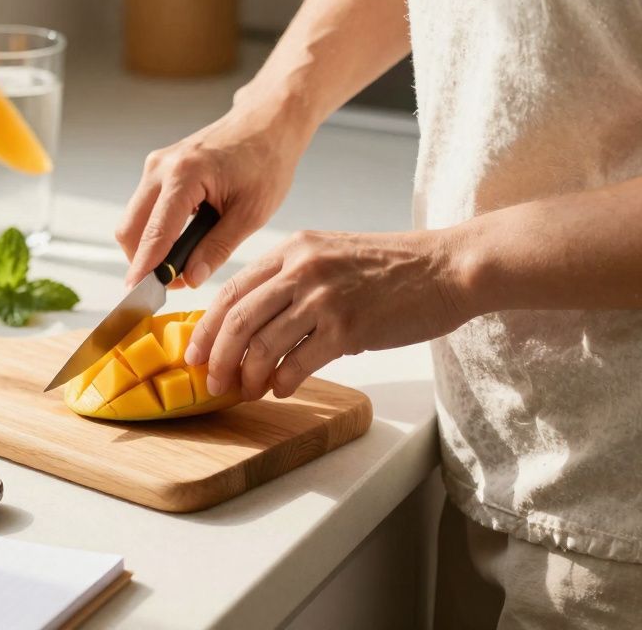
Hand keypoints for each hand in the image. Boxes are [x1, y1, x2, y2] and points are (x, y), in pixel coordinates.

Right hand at [117, 92, 313, 289]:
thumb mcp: (251, 212)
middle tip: (172, 283)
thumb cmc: (266, 160)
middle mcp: (161, 167)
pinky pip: (144, 208)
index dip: (144, 268)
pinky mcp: (158, 169)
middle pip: (130, 229)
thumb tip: (191, 278)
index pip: (154, 233)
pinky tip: (182, 240)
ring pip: (133, 220)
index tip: (137, 295)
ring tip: (183, 262)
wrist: (267, 122)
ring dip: (149, 247)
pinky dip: (155, 230)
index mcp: (185, 175)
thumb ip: (218, 248)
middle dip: (143, 261)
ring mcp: (155, 166)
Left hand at [184, 229, 474, 399]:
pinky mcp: (348, 327)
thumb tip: (252, 325)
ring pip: (262, 344)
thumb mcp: (328, 256)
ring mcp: (324, 298)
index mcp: (292, 249)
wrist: (447, 267)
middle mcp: (302, 269)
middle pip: (237, 319)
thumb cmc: (392, 267)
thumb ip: (290, 280)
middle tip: (211, 382)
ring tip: (246, 391)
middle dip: (217, 357)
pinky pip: (298, 362)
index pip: (230, 290)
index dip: (206, 328)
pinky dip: (282, 382)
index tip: (194, 354)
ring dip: (248, 376)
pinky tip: (281, 390)